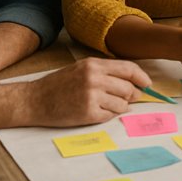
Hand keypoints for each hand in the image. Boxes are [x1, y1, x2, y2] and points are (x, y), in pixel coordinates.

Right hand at [27, 58, 149, 126]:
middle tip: (129, 99)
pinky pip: (110, 116)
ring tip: (108, 105)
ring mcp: (91, 96)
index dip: (141, 78)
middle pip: (129, 88)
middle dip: (133, 95)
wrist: (34, 100)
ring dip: (120, 107)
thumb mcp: (82, 68)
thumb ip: (105, 72)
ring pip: (122, 104)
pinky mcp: (88, 113)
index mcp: (94, 65)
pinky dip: (108, 115)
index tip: (147, 85)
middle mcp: (94, 78)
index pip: (129, 69)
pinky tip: (97, 111)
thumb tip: (133, 82)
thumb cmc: (59, 84)